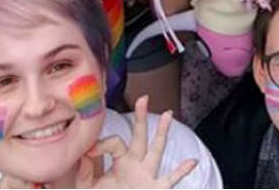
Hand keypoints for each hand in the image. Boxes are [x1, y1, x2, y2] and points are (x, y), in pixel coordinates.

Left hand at [76, 96, 197, 188]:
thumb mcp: (88, 186)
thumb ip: (86, 170)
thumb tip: (86, 151)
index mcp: (120, 161)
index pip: (115, 143)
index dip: (102, 144)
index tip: (89, 150)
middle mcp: (136, 165)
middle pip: (139, 137)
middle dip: (141, 118)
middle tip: (143, 98)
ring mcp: (147, 176)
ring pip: (156, 151)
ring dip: (162, 133)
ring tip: (168, 114)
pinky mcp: (155, 189)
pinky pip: (170, 179)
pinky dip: (181, 172)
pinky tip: (192, 161)